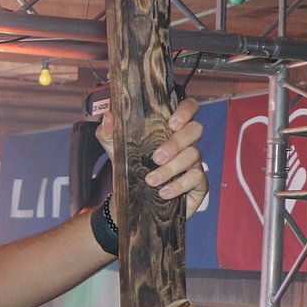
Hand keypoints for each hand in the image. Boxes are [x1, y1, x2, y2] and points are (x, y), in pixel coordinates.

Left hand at [99, 97, 208, 217]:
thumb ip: (109, 132)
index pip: (188, 107)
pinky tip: (164, 192)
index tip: (172, 123)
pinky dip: (179, 186)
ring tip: (151, 180)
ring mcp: (194, 161)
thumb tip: (109, 117)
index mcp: (170, 128)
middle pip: (195, 130)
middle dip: (176, 143)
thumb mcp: (114, 148)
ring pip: (194, 155)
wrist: (132, 198)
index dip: (186, 111)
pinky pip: (197, 178)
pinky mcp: (198, 182)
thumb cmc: (130, 166)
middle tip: (156, 158)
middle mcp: (186, 142)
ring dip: (171, 169)